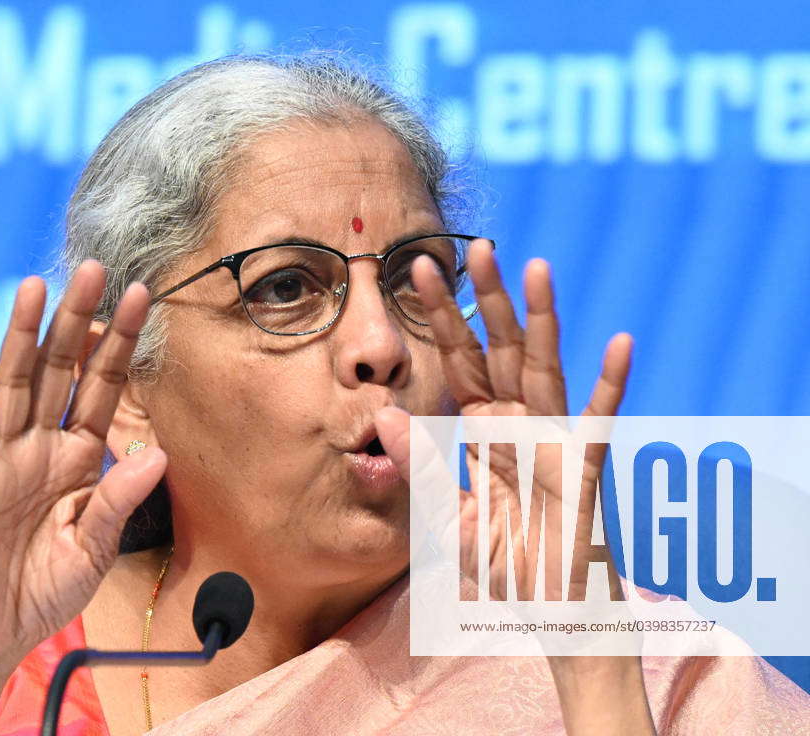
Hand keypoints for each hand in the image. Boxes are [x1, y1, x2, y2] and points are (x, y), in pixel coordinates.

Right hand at [0, 260, 166, 679]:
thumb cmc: (48, 590)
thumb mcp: (97, 550)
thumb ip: (119, 502)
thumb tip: (157, 454)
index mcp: (80, 459)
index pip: (105, 389)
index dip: (120, 344)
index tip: (140, 296)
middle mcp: (43, 450)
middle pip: (60, 373)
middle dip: (77, 322)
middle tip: (94, 269)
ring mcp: (4, 466)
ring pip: (13, 389)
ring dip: (21, 339)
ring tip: (32, 289)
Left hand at [375, 240, 651, 734]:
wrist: (545, 608)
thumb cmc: (499, 562)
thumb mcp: (443, 516)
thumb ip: (418, 467)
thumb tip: (380, 417)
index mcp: (482, 429)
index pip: (458, 363)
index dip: (439, 319)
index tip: (416, 271)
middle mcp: (518, 422)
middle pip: (502, 348)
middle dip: (488, 299)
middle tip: (477, 245)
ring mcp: (553, 438)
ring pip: (546, 365)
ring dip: (543, 318)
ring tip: (537, 267)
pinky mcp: (583, 465)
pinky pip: (600, 419)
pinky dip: (610, 383)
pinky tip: (620, 342)